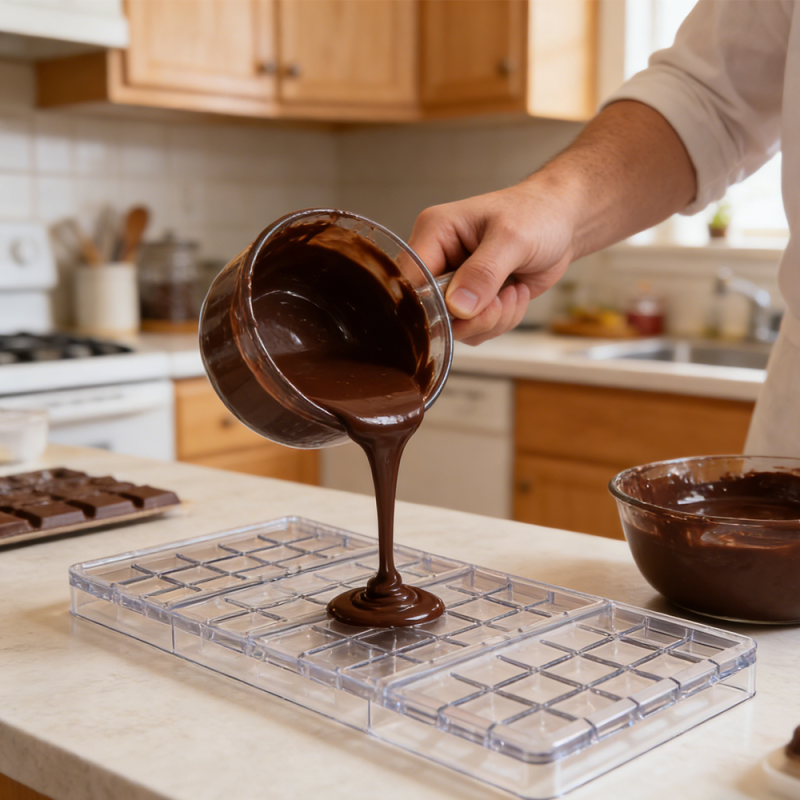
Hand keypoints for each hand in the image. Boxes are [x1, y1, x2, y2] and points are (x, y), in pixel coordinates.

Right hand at [408, 177, 576, 344]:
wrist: (562, 222)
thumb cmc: (536, 214)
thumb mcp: (512, 238)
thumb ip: (483, 273)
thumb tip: (458, 307)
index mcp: (434, 233)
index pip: (411, 279)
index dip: (432, 303)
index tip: (464, 310)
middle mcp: (438, 260)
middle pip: (432, 312)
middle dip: (473, 316)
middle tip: (501, 299)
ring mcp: (454, 285)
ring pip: (457, 328)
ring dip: (492, 320)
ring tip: (513, 290)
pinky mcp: (472, 302)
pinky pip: (475, 331)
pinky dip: (501, 321)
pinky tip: (515, 294)